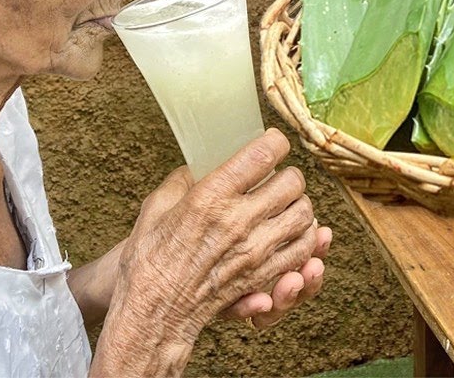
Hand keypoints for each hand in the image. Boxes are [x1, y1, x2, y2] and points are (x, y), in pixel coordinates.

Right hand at [91, 130, 316, 375]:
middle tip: (279, 177)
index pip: (262, 155)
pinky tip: (292, 232)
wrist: (152, 312)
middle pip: (292, 183)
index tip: (272, 142)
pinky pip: (302, 249)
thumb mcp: (155, 208)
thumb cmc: (148, 261)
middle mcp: (238, 221)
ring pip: (304, 215)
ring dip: (300, 205)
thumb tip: (198, 166)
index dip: (274, 142)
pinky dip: (304, 237)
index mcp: (211, 197)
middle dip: (289, 174)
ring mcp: (255, 250)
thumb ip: (181, 182)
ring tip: (287, 205)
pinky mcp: (262, 275)